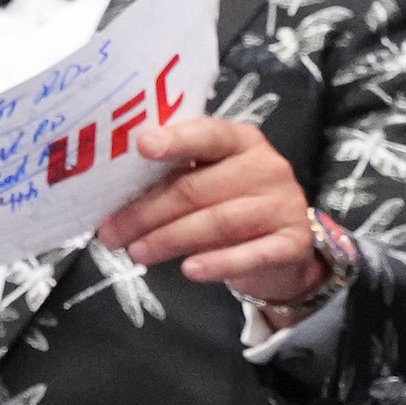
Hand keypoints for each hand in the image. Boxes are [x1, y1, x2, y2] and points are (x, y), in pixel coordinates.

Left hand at [99, 119, 323, 297]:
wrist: (282, 248)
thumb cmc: (229, 205)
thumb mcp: (204, 182)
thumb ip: (171, 180)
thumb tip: (113, 200)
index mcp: (239, 141)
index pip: (208, 134)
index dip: (176, 140)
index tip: (143, 147)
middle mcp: (266, 167)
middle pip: (197, 188)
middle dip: (147, 212)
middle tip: (112, 233)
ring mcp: (283, 204)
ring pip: (218, 221)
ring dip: (170, 239)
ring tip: (137, 253)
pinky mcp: (294, 242)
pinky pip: (251, 254)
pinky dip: (218, 264)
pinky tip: (190, 270)